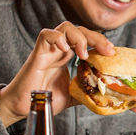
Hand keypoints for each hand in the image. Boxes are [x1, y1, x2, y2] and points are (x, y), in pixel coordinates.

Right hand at [0, 21, 114, 126]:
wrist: (23, 107)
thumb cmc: (44, 99)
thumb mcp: (72, 96)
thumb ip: (86, 92)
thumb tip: (103, 95)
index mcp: (67, 56)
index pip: (86, 39)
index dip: (100, 42)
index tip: (112, 52)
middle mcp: (59, 50)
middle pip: (80, 30)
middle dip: (96, 37)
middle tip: (108, 50)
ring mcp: (48, 50)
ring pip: (65, 27)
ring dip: (79, 37)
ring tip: (84, 54)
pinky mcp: (37, 55)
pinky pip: (45, 35)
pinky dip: (57, 37)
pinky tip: (65, 48)